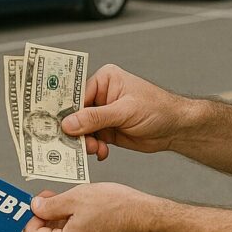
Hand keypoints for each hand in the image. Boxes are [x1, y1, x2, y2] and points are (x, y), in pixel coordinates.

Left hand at [24, 184, 158, 231]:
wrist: (151, 221)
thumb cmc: (120, 209)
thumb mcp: (78, 197)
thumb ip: (51, 204)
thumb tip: (35, 207)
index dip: (33, 214)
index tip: (40, 199)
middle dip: (50, 214)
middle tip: (58, 194)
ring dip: (65, 218)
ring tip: (80, 200)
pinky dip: (78, 224)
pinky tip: (90, 210)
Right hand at [62, 64, 185, 159]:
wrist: (176, 128)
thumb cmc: (157, 108)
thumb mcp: (124, 111)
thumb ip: (96, 118)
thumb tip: (69, 123)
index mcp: (105, 79)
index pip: (77, 94)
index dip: (66, 110)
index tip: (55, 124)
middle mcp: (101, 95)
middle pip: (76, 113)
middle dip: (75, 130)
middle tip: (73, 143)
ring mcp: (103, 113)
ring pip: (82, 130)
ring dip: (85, 142)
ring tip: (94, 149)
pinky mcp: (108, 130)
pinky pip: (92, 140)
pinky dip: (94, 148)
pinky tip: (101, 153)